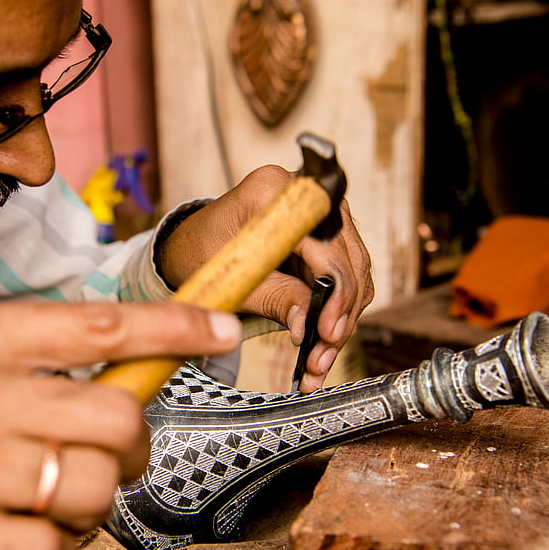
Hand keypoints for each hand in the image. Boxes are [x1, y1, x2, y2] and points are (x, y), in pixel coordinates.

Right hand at [0, 301, 240, 549]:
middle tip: (108, 469)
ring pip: (93, 488)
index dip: (173, 328)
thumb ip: (20, 369)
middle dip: (132, 455)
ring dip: (88, 514)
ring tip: (44, 515)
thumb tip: (122, 376)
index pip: (94, 323)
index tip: (222, 332)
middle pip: (115, 416)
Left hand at [157, 165, 373, 391]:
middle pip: (346, 259)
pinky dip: (338, 313)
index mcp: (274, 190)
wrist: (194, 244)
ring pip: (353, 273)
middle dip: (339, 314)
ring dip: (341, 320)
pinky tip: (322, 345)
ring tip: (319, 360)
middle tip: (322, 356)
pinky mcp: (327, 238)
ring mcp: (322, 214)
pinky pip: (346, 278)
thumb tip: (307, 328)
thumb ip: (274, 298)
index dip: (333, 289)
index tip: (327, 329)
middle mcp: (307, 196)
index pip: (323, 242)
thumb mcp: (231, 278)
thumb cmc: (202, 251)